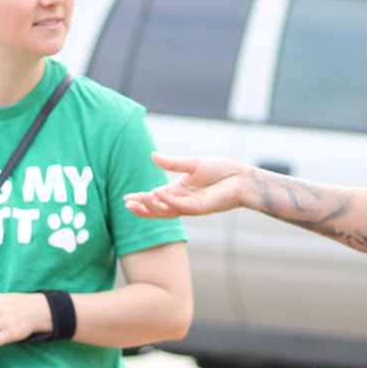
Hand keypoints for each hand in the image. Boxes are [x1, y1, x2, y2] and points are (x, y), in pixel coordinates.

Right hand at [122, 152, 247, 218]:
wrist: (240, 177)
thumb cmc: (220, 170)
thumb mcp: (192, 164)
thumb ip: (172, 163)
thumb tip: (152, 156)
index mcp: (178, 190)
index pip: (155, 198)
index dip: (141, 199)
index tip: (126, 198)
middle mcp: (181, 200)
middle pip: (157, 209)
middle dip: (142, 208)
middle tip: (127, 204)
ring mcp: (189, 206)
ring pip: (166, 211)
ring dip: (151, 207)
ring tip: (137, 201)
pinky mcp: (199, 208)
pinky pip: (179, 206)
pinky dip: (167, 201)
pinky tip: (157, 194)